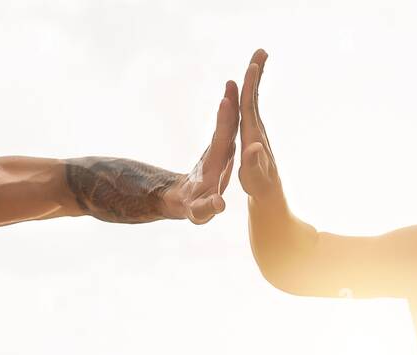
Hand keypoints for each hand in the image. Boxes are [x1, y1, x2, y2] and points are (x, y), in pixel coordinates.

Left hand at [165, 79, 238, 223]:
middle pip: (226, 124)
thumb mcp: (199, 212)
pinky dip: (233, 110)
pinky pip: (229, 125)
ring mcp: (219, 149)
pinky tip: (235, 95)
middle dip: (230, 103)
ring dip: (232, 101)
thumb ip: (207, 208)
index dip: (224, 120)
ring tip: (234, 81)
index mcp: (214, 162)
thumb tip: (218, 205)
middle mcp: (217, 151)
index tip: (226, 101)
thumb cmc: (192, 207)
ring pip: (228, 122)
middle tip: (233, 81)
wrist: (181, 198)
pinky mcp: (222, 149)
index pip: (220, 138)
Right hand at [238, 49, 280, 199]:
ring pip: (254, 99)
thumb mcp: (253, 177)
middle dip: (257, 74)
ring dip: (255, 79)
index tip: (252, 67)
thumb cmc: (258, 186)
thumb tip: (255, 148)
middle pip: (255, 96)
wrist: (268, 192)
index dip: (251, 87)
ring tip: (257, 60)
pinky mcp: (254, 133)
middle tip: (261, 51)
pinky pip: (251, 107)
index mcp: (254, 136)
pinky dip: (250, 93)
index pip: (251, 107)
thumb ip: (253, 163)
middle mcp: (257, 129)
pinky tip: (249, 86)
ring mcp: (256, 130)